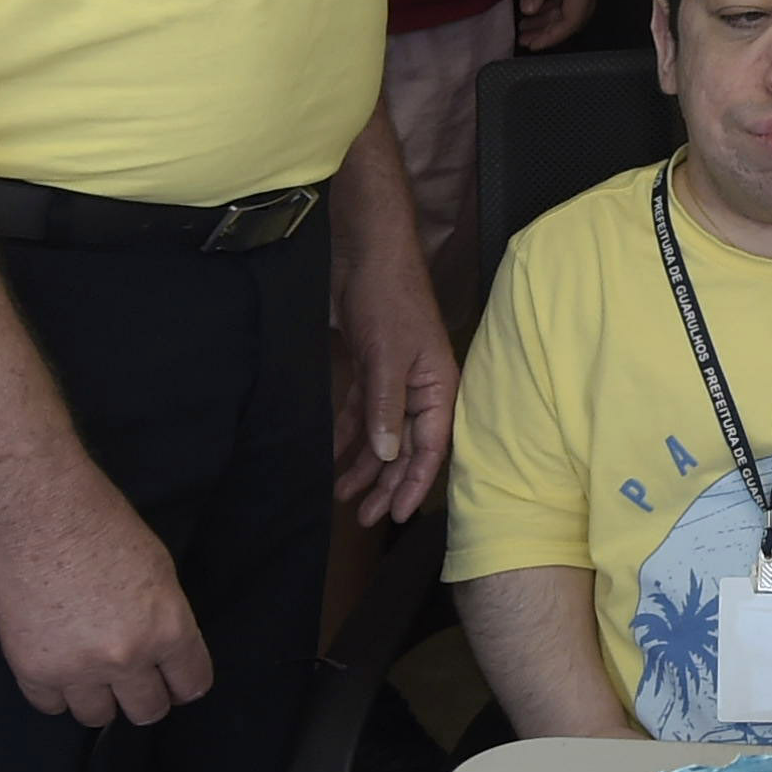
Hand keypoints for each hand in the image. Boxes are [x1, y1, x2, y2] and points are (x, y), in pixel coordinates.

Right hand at [0, 472, 212, 724]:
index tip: (173, 682)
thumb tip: (163, 652)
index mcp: (168, 629)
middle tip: (131, 681)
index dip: (183, 684)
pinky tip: (58, 669)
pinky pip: (51, 706)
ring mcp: (78, 669)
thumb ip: (164, 618)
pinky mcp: (33, 669)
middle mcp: (128, 658)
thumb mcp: (158, 568)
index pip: (191, 685)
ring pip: (97, 717)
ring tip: (90, 675)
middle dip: (143, 697)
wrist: (36, 509)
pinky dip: (56, 692)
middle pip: (147, 711)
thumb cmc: (99, 522)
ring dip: (98, 699)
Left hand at [333, 208, 458, 523]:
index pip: (431, 448)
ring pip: (382, 436)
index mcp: (438, 388)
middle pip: (406, 449)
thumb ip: (386, 408)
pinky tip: (333, 456)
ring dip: (364, 465)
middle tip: (364, 517)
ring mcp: (396, 381)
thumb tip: (386, 456)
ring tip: (343, 496)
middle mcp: (421, 390)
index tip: (394, 515)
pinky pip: (362, 414)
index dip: (414, 484)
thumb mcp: (388, 356)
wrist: (368, 254)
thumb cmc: (390, 299)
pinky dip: (349, 436)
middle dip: (385, 484)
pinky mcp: (371, 371)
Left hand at [517, 0, 604, 50]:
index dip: (551, 36)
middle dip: (550, 30)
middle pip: (576, 15)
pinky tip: (539, 1)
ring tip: (526, 23)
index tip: (529, 45)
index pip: (571, 20)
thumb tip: (530, 12)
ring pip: (575, 3)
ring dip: (552, 15)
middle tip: (524, 38)